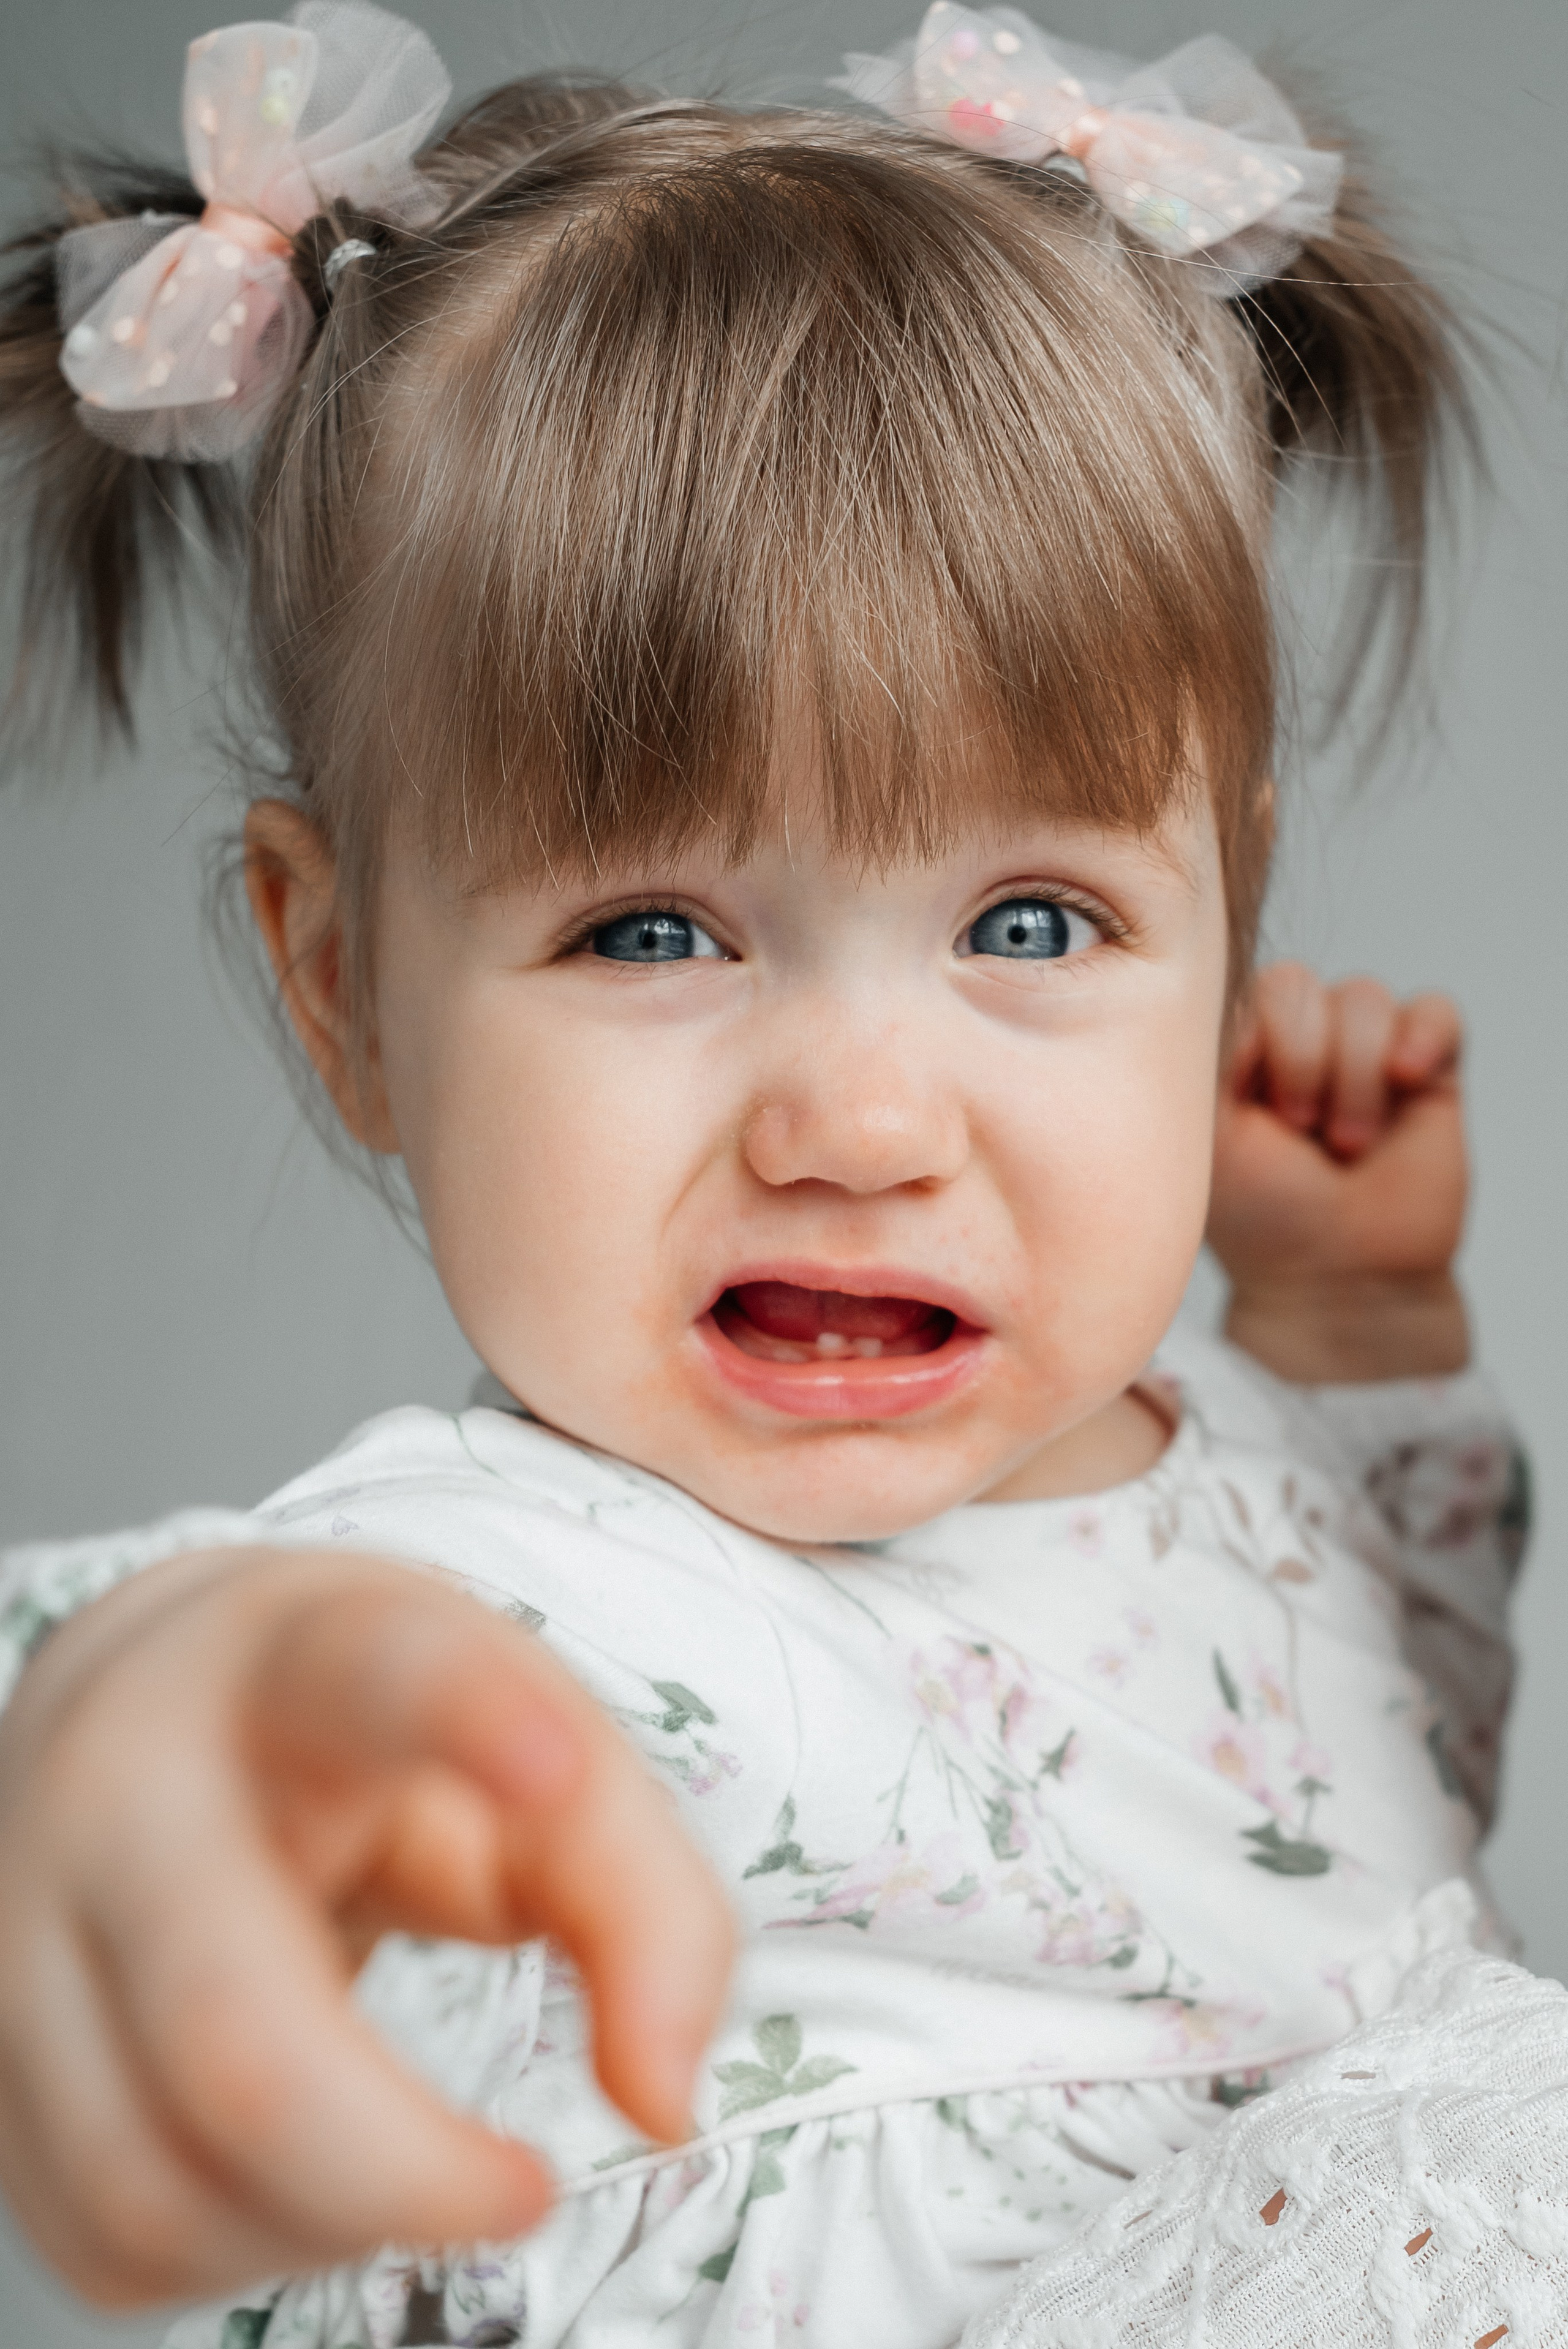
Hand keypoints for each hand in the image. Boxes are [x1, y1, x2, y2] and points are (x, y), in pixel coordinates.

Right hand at [0, 1549, 733, 2307]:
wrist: (163, 1705)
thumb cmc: (377, 1739)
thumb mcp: (537, 1759)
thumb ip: (646, 1907)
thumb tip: (660, 2098)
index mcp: (302, 1662)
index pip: (380, 1668)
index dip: (469, 1713)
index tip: (555, 1767)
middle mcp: (126, 1781)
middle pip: (236, 2037)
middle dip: (401, 2166)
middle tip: (521, 2187)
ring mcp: (23, 1920)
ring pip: (156, 2178)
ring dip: (322, 2223)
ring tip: (404, 2163)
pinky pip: (107, 2239)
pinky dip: (231, 2249)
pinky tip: (292, 2167)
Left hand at [1209, 962, 1468, 1382]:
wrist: (1338, 1279)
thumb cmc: (1262, 1215)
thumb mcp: (1206, 1129)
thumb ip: (1210, 1047)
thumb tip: (1240, 983)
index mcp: (1234, 1048)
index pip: (1238, 990)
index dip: (1252, 1051)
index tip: (1257, 1119)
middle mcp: (1296, 1039)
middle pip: (1297, 984)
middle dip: (1301, 1063)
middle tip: (1301, 1134)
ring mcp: (1364, 1051)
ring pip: (1362, 997)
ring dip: (1355, 1079)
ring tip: (1348, 1144)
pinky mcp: (1428, 1068)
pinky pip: (1434, 1009)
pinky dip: (1423, 1036)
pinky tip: (1408, 1080)